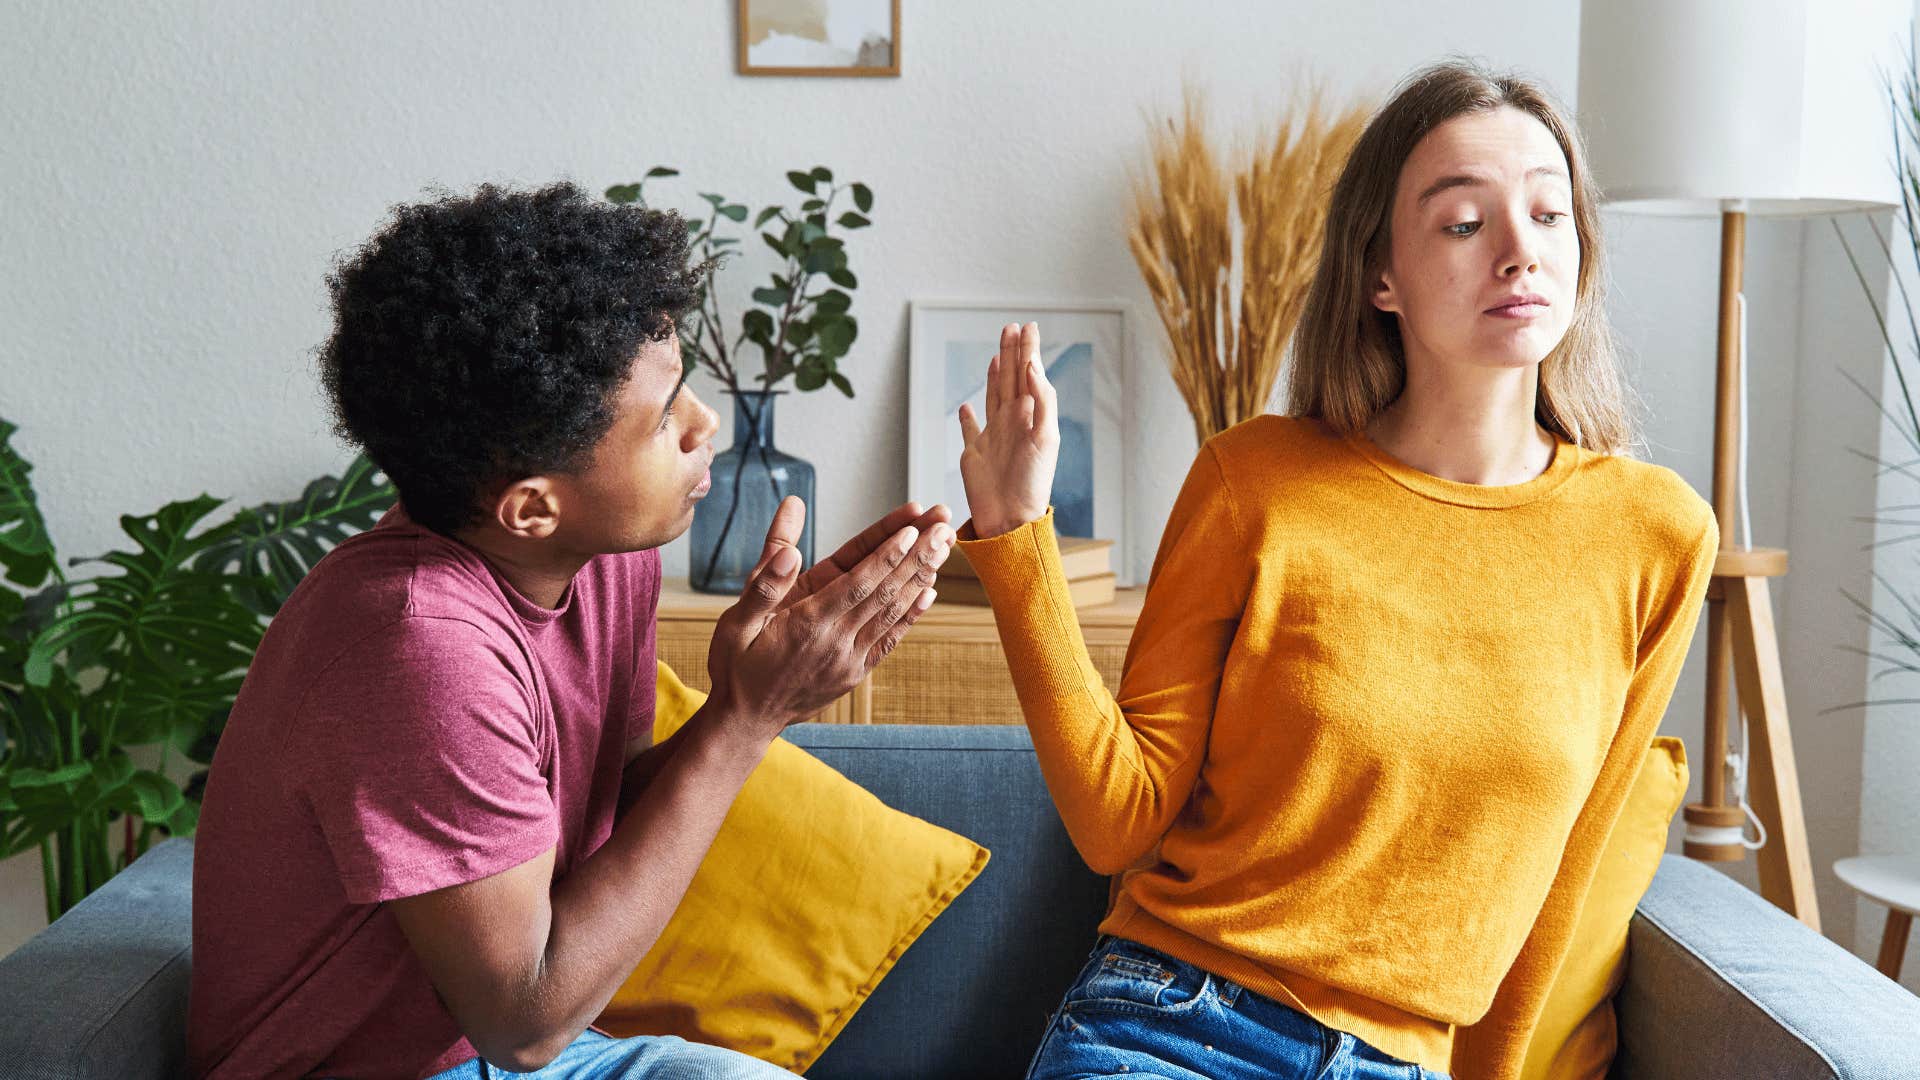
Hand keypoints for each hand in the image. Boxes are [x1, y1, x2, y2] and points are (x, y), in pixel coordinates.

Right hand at [705, 496, 952, 740]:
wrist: (746, 722)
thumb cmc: (736, 667)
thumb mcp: (736, 623)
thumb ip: (763, 583)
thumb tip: (788, 552)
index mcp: (807, 624)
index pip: (858, 582)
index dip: (888, 553)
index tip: (914, 526)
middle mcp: (836, 642)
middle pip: (885, 592)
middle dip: (918, 555)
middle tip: (945, 524)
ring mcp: (850, 660)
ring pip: (893, 612)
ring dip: (922, 576)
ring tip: (946, 545)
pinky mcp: (856, 672)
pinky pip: (890, 639)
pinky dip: (912, 614)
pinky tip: (930, 590)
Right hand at [958, 322, 1057, 538]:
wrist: (1010, 518)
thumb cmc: (1033, 482)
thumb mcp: (1045, 437)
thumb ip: (1042, 400)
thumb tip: (1032, 365)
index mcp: (1031, 416)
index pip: (1028, 374)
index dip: (1027, 350)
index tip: (1027, 326)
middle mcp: (1012, 422)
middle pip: (1011, 379)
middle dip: (1011, 352)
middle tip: (1010, 327)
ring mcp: (993, 437)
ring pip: (993, 396)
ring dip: (996, 375)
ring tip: (997, 354)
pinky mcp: (974, 454)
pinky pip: (969, 430)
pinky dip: (967, 417)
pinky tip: (966, 406)